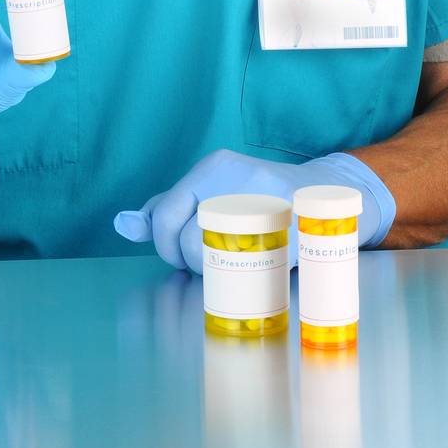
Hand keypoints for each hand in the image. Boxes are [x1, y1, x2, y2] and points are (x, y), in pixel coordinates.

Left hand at [113, 148, 395, 272]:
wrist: (324, 193)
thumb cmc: (255, 196)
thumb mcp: (208, 191)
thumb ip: (166, 209)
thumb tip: (122, 225)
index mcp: (213, 167)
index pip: (165, 213)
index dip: (164, 244)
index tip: (178, 254)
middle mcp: (237, 181)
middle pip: (188, 241)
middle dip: (191, 262)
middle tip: (209, 261)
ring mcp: (268, 206)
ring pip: (216, 260)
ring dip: (217, 273)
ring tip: (231, 264)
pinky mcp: (292, 235)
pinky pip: (252, 271)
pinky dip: (246, 280)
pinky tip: (254, 270)